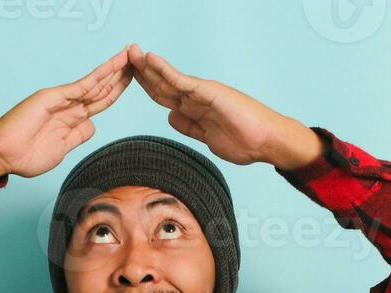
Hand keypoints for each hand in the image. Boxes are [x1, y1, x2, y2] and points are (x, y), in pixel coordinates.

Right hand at [0, 46, 133, 179]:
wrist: (4, 155)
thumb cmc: (26, 156)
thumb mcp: (61, 149)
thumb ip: (77, 136)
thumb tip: (92, 126)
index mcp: (72, 118)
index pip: (100, 101)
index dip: (117, 91)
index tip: (134, 81)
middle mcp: (69, 105)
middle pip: (101, 88)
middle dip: (121, 76)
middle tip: (140, 61)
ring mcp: (61, 99)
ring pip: (94, 83)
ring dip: (113, 70)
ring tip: (131, 57)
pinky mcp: (53, 97)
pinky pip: (80, 86)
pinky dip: (97, 76)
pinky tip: (111, 67)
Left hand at [126, 44, 322, 168]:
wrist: (266, 142)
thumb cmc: (244, 141)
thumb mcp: (207, 137)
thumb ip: (189, 126)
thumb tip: (170, 117)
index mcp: (194, 108)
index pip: (164, 95)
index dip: (146, 85)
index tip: (128, 77)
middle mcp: (196, 97)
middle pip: (162, 83)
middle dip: (142, 71)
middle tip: (124, 55)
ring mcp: (202, 93)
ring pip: (168, 78)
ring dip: (148, 66)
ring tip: (131, 52)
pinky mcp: (209, 92)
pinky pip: (182, 80)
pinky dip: (165, 69)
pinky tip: (151, 59)